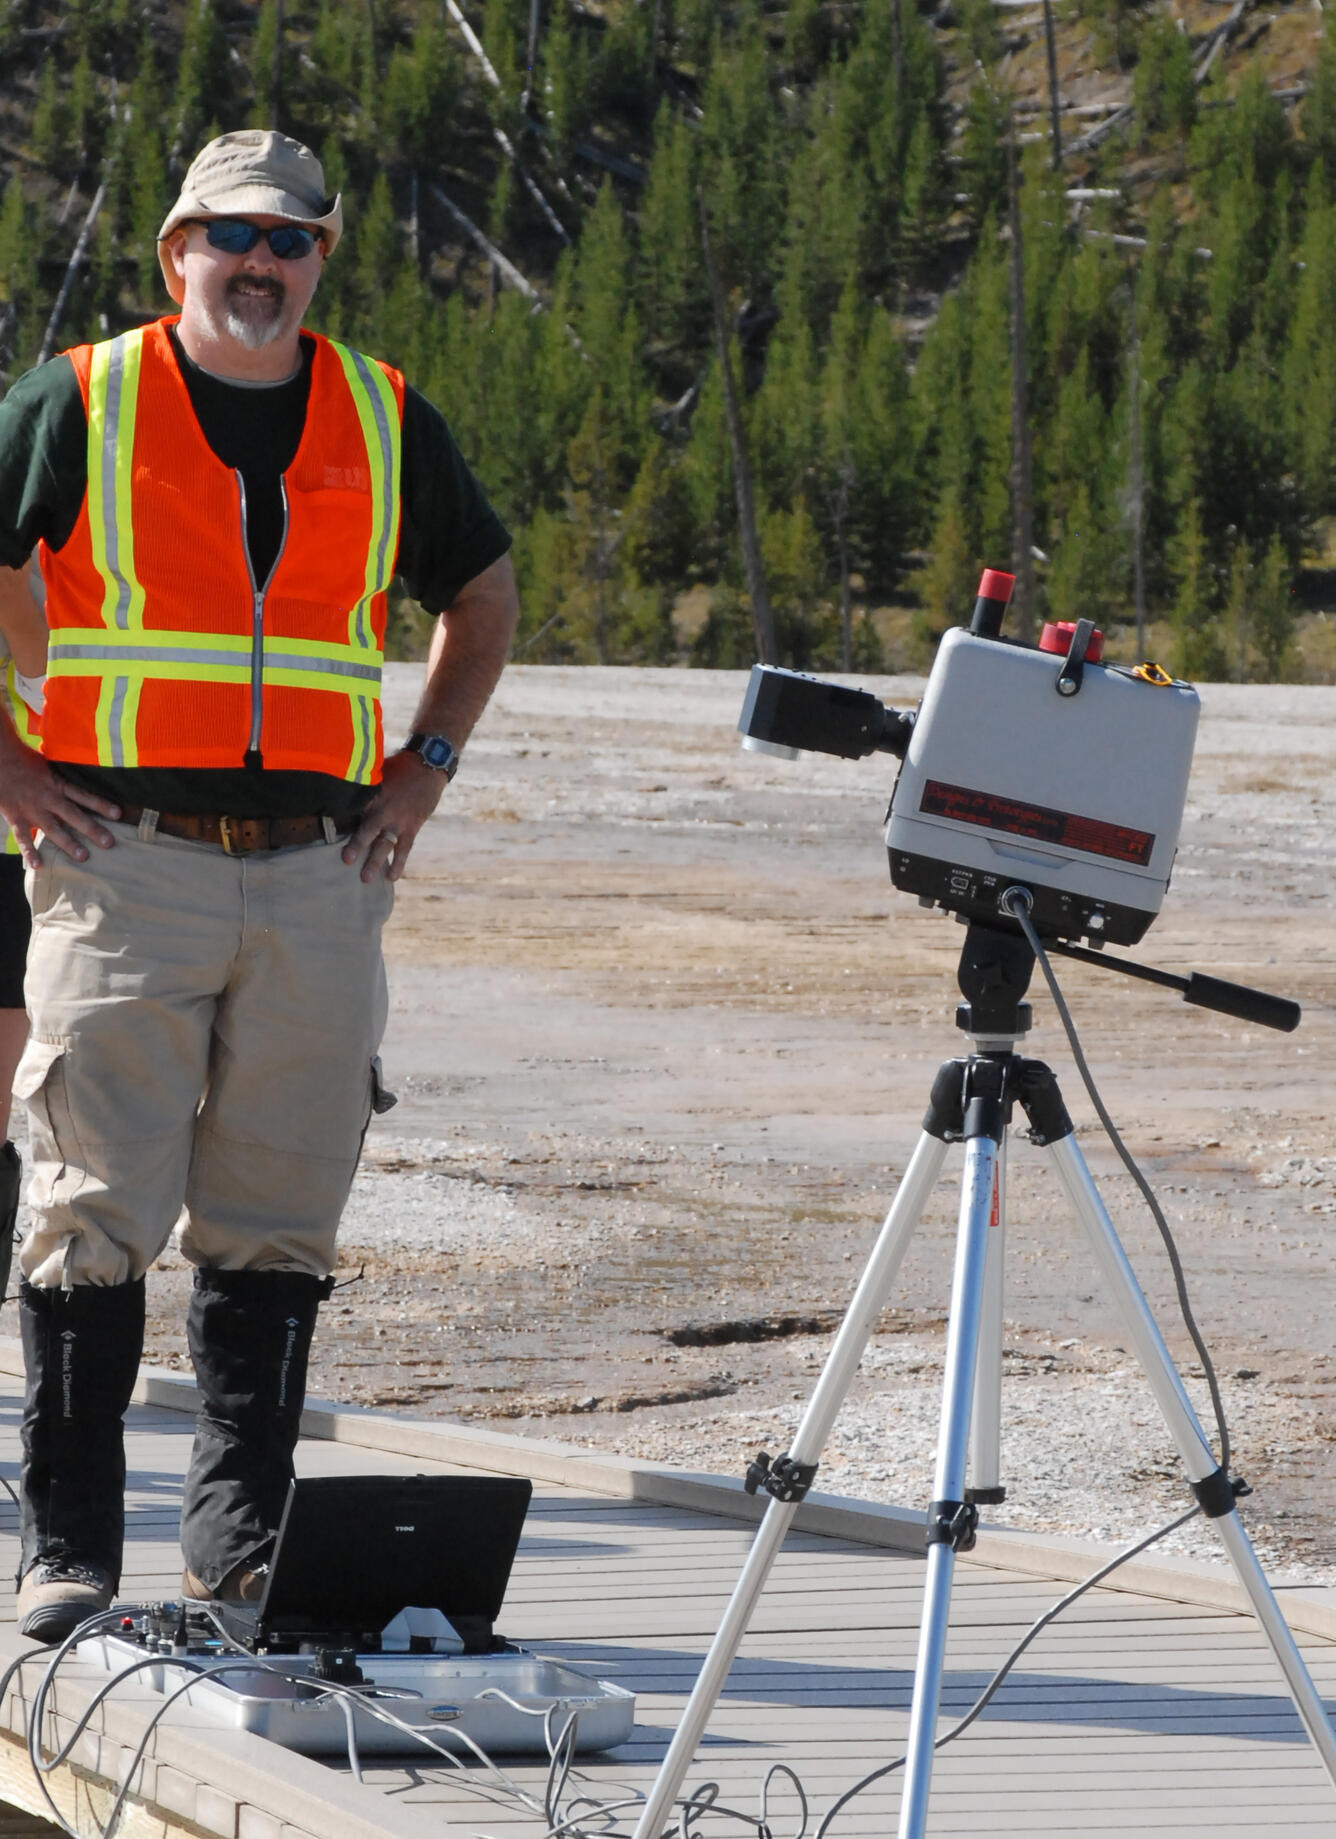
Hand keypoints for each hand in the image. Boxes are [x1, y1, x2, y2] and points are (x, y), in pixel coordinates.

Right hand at [0, 747, 120, 867]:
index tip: (119, 814)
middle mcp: (48, 798)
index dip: (101, 804)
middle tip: (109, 843)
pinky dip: (29, 852)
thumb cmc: (25, 760)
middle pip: (73, 815)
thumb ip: (65, 775)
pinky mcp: (16, 817)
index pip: (83, 795)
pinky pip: (23, 837)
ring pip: (53, 829)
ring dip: (68, 843)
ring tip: (83, 856)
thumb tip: (87, 770)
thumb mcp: (50, 763)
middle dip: (92, 829)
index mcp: (57, 784)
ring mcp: (32, 810)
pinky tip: (38, 865)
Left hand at [340, 748, 448, 882]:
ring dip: (375, 861)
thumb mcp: (377, 768)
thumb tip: (339, 778)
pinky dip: (399, 863)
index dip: (339, 818)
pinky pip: (404, 848)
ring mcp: (399, 820)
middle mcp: (385, 809)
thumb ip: (362, 780)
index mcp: (373, 793)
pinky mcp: (412, 827)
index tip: (324, 828)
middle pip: (368, 829)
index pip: (353, 808)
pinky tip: (392, 878)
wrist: (429, 765)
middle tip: (346, 860)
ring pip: (385, 844)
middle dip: (357, 845)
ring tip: (365, 878)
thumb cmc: (400, 766)